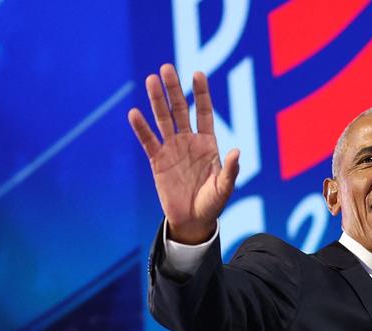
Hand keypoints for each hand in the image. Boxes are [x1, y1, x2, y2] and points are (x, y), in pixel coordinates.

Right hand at [127, 65, 239, 243]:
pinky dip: (141, 129)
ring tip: (151, 80)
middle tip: (166, 68)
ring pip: (163, 120)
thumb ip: (230, 170)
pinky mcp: (157, 161)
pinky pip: (148, 141)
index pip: (204, 112)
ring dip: (157, 101)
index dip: (201, 93)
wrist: (193, 220)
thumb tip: (237, 152)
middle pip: (180, 109)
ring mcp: (172, 149)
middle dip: (174, 89)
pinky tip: (134, 113)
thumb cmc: (213, 203)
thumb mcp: (224, 188)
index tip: (197, 74)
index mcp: (208, 143)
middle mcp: (188, 141)